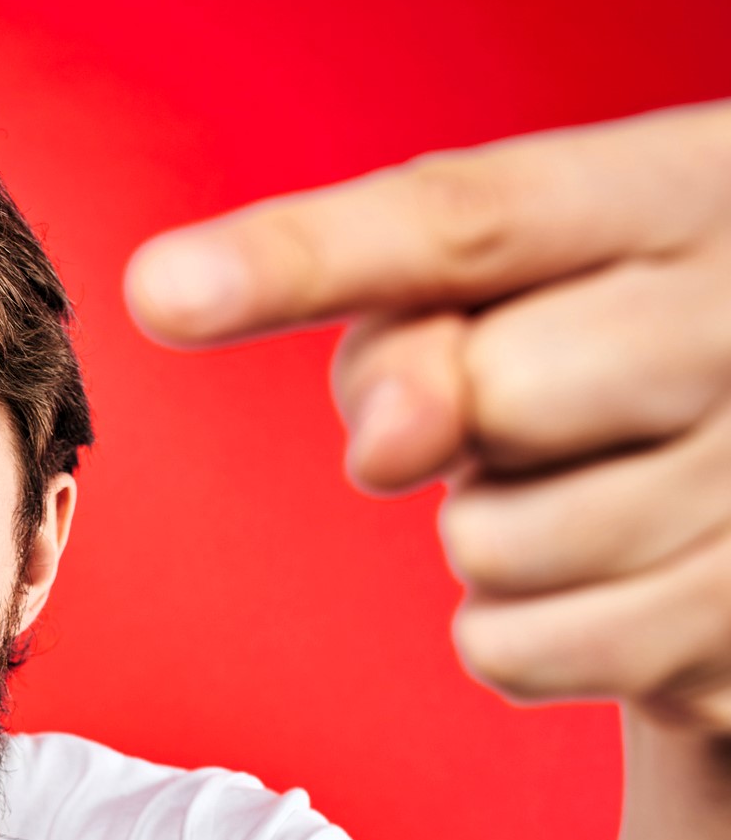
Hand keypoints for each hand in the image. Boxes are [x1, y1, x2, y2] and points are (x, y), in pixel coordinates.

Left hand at [126, 101, 730, 729]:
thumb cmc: (620, 364)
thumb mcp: (534, 298)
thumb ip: (425, 323)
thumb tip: (387, 434)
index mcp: (689, 190)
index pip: (470, 220)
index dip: (304, 255)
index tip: (161, 290)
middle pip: (487, 391)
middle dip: (451, 421)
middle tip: (526, 414)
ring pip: (490, 541)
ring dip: (493, 534)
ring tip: (591, 493)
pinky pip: (517, 649)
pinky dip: (518, 632)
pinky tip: (603, 584)